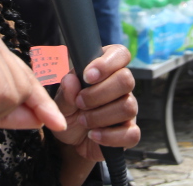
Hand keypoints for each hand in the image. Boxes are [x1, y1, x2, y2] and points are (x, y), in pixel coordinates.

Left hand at [51, 45, 139, 160]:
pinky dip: (109, 136)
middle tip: (80, 102)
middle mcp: (120, 86)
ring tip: (82, 119)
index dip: (106, 63)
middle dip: (99, 93)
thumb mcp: (61, 100)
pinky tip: (93, 134)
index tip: (87, 76)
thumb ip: (66, 89)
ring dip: (100, 115)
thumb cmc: (69, 110)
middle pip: (126, 79)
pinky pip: (131, 134)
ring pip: (128, 106)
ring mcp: (128, 108)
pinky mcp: (130, 132)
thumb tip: (72, 80)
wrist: (70, 139)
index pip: (119, 54)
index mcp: (105, 69)